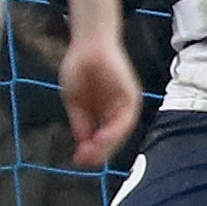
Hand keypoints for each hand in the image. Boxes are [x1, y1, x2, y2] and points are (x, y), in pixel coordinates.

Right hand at [60, 34, 140, 167]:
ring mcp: (125, 105)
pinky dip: (115, 131)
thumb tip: (83, 144)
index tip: (78, 161)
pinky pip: (126, 120)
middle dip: (99, 153)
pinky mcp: (132, 97)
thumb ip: (81, 122)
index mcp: (102, 113)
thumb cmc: (79, 68)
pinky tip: (102, 138)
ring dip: (107, 146)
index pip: (100, 139)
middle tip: (84, 161)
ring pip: (120, 134)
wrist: (87, 44)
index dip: (90, 152)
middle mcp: (116, 112)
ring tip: (92, 154)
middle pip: (112, 140)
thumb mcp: (74, 101)